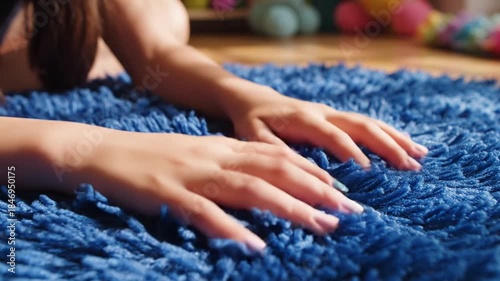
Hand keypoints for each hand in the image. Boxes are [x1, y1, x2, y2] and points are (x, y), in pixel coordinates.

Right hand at [58, 129, 362, 250]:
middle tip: (349, 209)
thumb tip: (266, 180)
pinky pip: (205, 214)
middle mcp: (214, 157)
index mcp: (223, 147)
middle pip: (274, 169)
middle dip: (315, 189)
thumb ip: (231, 163)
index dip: (312, 171)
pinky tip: (254, 245)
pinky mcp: (168, 196)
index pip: (277, 155)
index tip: (341, 189)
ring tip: (321, 225)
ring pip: (249, 188)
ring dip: (288, 207)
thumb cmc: (154, 157)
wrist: (104, 151)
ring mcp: (192, 176)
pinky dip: (232, 229)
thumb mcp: (199, 153)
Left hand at [227, 86, 427, 170]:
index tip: (369, 171)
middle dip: (387, 145)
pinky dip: (388, 134)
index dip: (351, 151)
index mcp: (304, 118)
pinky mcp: (335, 117)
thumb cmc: (251, 120)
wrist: (253, 99)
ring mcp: (332, 113)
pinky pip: (366, 124)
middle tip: (410, 166)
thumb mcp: (253, 136)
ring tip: (420, 155)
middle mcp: (323, 113)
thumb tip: (307, 173)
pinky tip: (406, 145)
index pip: (333, 135)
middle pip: (361, 126)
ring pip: (369, 123)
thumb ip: (277, 152)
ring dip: (395, 139)